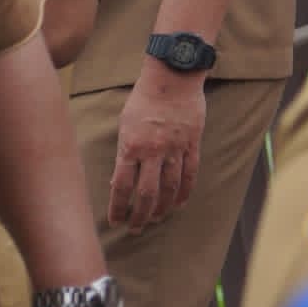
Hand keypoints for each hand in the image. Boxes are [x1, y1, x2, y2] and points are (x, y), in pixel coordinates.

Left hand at [104, 66, 205, 234]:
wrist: (173, 78)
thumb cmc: (143, 99)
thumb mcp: (125, 125)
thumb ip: (124, 152)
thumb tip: (120, 179)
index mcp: (131, 146)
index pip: (122, 186)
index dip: (118, 207)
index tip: (115, 221)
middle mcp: (153, 151)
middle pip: (146, 193)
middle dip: (140, 214)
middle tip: (136, 228)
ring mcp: (175, 148)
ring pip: (169, 187)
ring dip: (161, 207)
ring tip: (156, 219)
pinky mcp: (192, 143)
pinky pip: (189, 173)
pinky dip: (184, 191)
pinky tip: (178, 203)